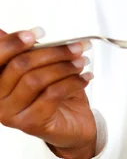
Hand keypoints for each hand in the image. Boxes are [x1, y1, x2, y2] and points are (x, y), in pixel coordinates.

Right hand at [0, 27, 95, 158]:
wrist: (72, 126)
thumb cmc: (55, 95)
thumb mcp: (43, 69)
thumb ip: (31, 52)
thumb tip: (26, 32)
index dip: (13, 42)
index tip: (38, 32)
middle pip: (20, 66)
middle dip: (52, 52)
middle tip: (75, 47)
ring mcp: (10, 114)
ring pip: (35, 80)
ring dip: (64, 67)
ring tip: (81, 62)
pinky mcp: (30, 124)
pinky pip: (51, 95)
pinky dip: (72, 82)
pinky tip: (84, 78)